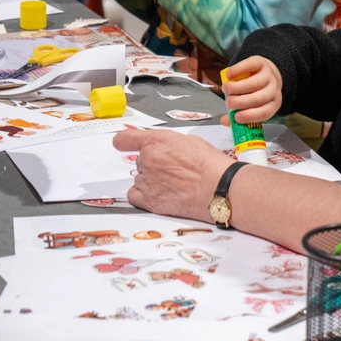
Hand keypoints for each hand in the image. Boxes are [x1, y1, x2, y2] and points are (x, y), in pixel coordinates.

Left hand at [113, 128, 233, 219]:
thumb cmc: (211, 165)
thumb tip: (165, 149)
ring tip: (174, 185)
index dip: (124, 142)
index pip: (126, 139)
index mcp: (157, 141)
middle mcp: (148, 159)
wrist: (219, 187)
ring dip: (151, 181)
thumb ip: (170, 143)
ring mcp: (147, 181)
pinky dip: (143, 195)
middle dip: (154, 165)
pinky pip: (134, 196)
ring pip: (140, 179)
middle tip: (175, 171)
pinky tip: (160, 194)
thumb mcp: (191, 141)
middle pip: (141, 162)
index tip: (121, 144)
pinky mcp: (149, 201)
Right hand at [219, 56, 283, 125]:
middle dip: (240, 102)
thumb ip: (237, 113)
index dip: (250, 116)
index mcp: (272, 104)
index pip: (265, 112)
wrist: (264, 72)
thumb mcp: (250, 104)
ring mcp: (268, 76)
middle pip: (258, 99)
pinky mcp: (260, 63)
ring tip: (226, 89)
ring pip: (254, 84)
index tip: (236, 117)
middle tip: (229, 102)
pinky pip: (250, 66)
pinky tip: (228, 75)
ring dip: (237, 87)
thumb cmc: (255, 91)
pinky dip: (237, 70)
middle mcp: (273, 90)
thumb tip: (224, 121)